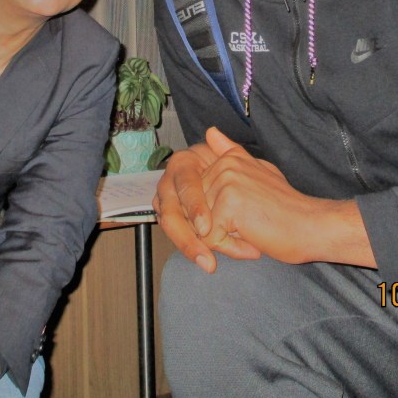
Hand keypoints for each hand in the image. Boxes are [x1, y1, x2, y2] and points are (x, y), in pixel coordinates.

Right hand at [152, 139, 240, 272]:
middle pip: (171, 214)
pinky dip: (193, 249)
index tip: (206, 227)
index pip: (185, 186)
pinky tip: (209, 260)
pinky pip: (178, 236)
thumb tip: (213, 132)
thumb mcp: (232, 158)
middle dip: (188, 238)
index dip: (194, 206)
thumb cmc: (231, 169)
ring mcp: (166, 203)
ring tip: (210, 265)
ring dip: (189, 248)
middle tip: (207, 258)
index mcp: (182, 163)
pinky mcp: (170, 220)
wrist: (229, 184)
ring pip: (170, 229)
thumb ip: (226, 148)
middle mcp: (168, 183)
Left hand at [199, 128, 377, 267]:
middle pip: (196, 210)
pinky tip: (253, 242)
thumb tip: (210, 131)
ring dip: (225, 239)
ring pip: (201, 225)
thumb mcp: (259, 172)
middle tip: (251, 226)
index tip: (247, 217)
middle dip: (218, 228)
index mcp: (229, 159)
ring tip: (253, 231)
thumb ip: (231, 154)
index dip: (218, 215)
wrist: (313, 226)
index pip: (199, 196)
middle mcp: (225, 166)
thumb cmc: (288, 208)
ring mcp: (227, 183)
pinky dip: (229, 248)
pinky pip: (209, 237)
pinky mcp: (229, 204)